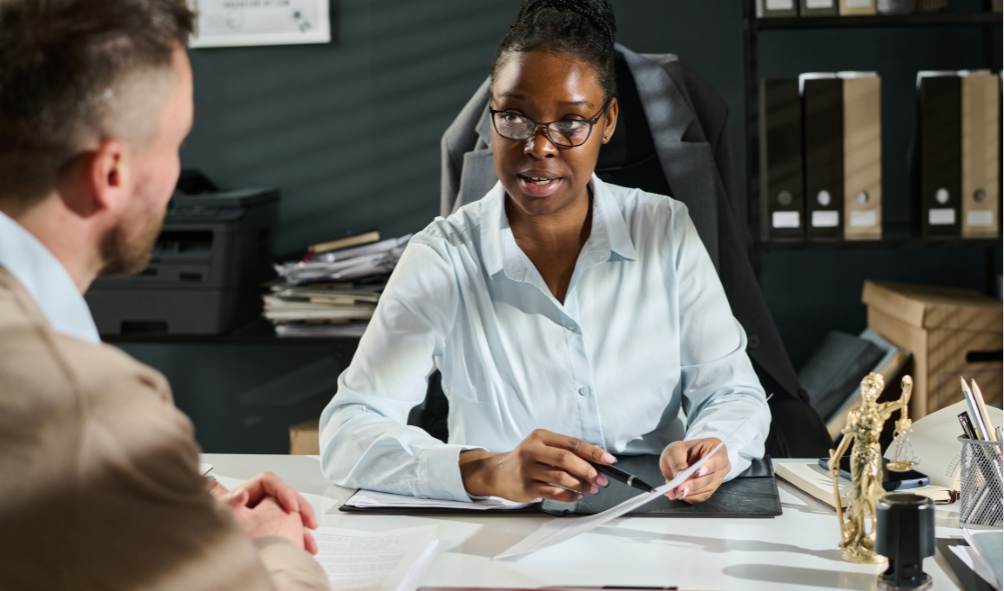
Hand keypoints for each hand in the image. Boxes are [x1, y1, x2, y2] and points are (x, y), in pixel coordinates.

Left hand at [211, 472, 317, 553]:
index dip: (282, 490)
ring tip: (311, 532)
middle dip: (300, 506)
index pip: (268, 482)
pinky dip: (300, 536)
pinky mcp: (271, 533)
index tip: (291, 506)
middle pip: (284, 496)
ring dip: (304, 521)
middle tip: (308, 520)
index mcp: (245, 495)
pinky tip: (307, 545)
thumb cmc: (222, 540)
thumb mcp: (227, 519)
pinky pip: (290, 529)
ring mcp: (265, 518)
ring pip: (290, 513)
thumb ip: (230, 503)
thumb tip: (240, 493)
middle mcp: (256, 504)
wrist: (227, 566)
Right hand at [459, 429, 613, 502]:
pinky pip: (553, 493)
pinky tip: (576, 496)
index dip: (593, 452)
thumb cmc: (526, 460)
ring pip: (561, 477)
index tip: (609, 460)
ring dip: (581, 485)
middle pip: (566, 459)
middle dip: (588, 470)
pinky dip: (569, 496)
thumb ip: (565, 451)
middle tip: (601, 479)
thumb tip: (596, 463)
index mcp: (541, 436)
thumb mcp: (542, 447)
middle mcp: (533, 450)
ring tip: (591, 489)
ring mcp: (528, 469)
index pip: (572, 443)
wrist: (497, 473)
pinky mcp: (526, 487)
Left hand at [659, 438, 729, 503]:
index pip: (718, 458)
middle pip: (711, 477)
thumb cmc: (682, 451)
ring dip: (689, 492)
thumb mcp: (675, 449)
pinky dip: (688, 497)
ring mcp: (717, 479)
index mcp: (716, 448)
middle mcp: (721, 465)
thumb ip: (677, 461)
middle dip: (694, 483)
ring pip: (706, 489)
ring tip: (675, 491)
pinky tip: (678, 494)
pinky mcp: (709, 490)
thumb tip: (679, 474)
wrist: (680, 460)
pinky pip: (700, 497)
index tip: (697, 472)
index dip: (709, 466)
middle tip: (680, 487)